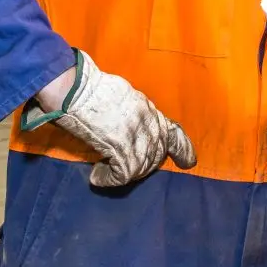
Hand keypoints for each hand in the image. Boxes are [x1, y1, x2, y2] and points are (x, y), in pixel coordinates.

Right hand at [23, 51, 196, 186]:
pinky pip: (122, 175)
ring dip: (124, 173)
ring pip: (142, 168)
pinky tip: (97, 176)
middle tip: (124, 167)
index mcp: (149, 110)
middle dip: (144, 165)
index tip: (189, 163)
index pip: (173, 132)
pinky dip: (108, 179)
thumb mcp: (123, 95)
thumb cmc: (92, 88)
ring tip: (106, 171)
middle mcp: (149, 124)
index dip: (183, 150)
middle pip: (157, 155)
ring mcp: (137, 137)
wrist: (77, 89)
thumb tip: (129, 124)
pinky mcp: (122, 149)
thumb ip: (134, 111)